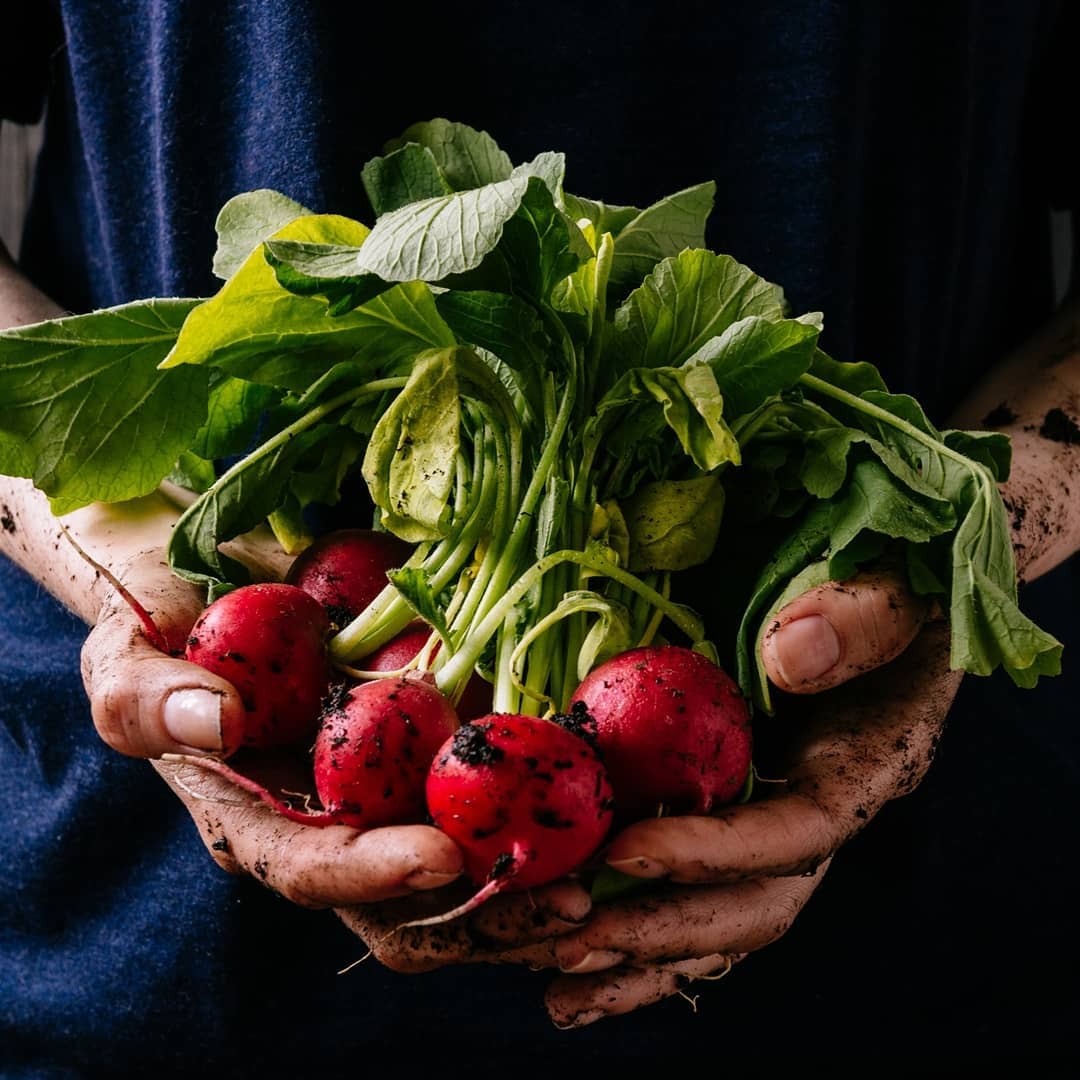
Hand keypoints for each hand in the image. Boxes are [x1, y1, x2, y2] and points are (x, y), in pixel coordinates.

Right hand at [77, 515, 591, 949]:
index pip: (317, 872)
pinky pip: (499, 801)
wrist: (209, 581)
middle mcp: (334, 823)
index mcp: (259, 820)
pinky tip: (610, 804)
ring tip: (610, 874)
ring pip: (472, 878)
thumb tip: (217, 723)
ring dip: (539, 887)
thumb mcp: (123, 651)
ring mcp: (392, 794)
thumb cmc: (159, 617)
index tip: (446, 855)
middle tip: (567, 904)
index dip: (378, 874)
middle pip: (412, 910)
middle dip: (488, 919)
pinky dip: (551, 816)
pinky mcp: (436, 755)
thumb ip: (148, 696)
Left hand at [341, 565, 941, 1003]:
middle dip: (667, 930)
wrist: (884, 599)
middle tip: (575, 943)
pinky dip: (643, 934)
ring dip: (645, 957)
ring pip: (722, 916)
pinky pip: (696, 890)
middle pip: (757, 902)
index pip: (800, 831)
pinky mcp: (739, 815)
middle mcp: (824, 812)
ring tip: (562, 987)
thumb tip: (788, 658)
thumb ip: (864, 616)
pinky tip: (579, 964)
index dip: (716, 850)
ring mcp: (779, 822)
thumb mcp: (896, 588)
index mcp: (867, 764)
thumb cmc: (894, 588)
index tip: (626, 849)